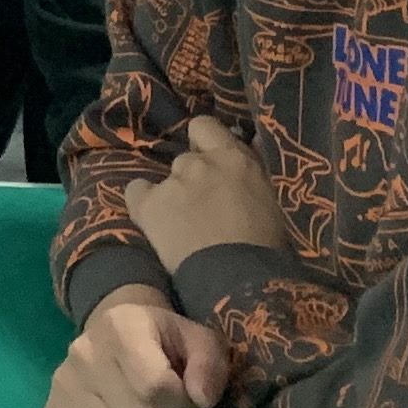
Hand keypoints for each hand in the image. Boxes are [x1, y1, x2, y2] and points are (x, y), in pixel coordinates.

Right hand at [42, 287, 226, 407]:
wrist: (114, 336)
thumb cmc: (164, 343)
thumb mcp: (199, 341)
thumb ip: (210, 364)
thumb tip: (203, 398)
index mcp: (120, 326)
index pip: (156, 388)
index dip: (182, 403)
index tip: (186, 396)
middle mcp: (83, 353)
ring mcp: (63, 386)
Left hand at [125, 115, 285, 270]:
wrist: (237, 280)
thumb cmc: (266, 247)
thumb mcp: (270, 199)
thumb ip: (253, 172)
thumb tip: (249, 144)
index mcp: (236, 159)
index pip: (205, 127)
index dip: (205, 142)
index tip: (211, 161)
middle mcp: (200, 162)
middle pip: (188, 159)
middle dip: (194, 176)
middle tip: (204, 204)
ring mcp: (173, 182)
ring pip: (166, 178)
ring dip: (173, 193)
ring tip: (183, 223)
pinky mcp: (149, 204)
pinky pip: (137, 192)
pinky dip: (145, 203)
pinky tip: (155, 220)